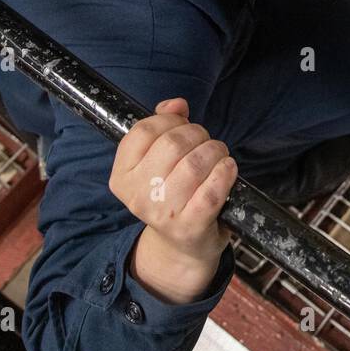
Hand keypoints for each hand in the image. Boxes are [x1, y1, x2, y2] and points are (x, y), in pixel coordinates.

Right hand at [111, 98, 236, 303]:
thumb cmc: (171, 195)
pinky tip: (228, 169)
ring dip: (215, 150)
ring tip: (218, 155)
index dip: (169, 120)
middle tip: (206, 141)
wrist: (183, 246)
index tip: (182, 126)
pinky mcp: (190, 226)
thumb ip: (163, 127)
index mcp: (122, 177)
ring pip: (195, 163)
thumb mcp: (156, 163)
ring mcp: (163, 213)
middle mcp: (137, 197)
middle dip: (197, 133)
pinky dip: (226, 172)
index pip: (143, 131)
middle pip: (172, 143)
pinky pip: (212, 189)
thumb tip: (176, 104)